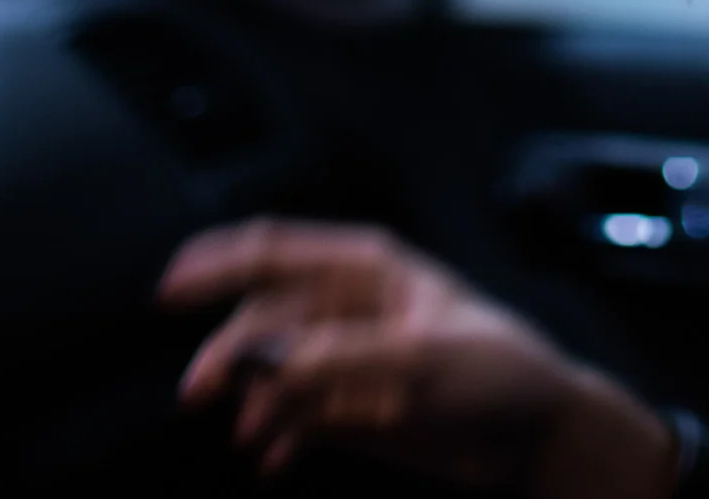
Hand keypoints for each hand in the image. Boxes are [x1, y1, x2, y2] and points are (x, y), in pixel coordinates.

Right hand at [158, 217, 677, 496]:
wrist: (538, 435)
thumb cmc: (498, 372)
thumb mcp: (420, 360)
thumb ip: (336, 358)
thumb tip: (265, 359)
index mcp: (367, 268)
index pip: (276, 251)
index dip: (218, 262)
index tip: (170, 287)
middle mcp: (348, 306)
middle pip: (263, 316)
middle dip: (227, 352)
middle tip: (198, 393)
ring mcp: (346, 356)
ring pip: (271, 369)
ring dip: (251, 401)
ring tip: (251, 435)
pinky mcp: (351, 403)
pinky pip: (292, 413)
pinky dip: (275, 434)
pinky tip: (272, 458)